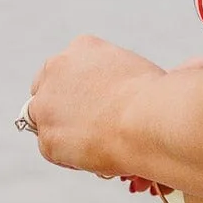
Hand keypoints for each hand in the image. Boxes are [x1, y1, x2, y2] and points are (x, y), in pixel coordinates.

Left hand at [29, 35, 162, 176]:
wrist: (149, 120)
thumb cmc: (158, 97)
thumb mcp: (139, 69)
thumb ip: (125, 74)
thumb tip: (157, 78)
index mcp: (83, 46)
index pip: (70, 67)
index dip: (82, 88)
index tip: (97, 103)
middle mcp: (57, 68)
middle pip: (47, 89)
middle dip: (61, 105)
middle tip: (87, 124)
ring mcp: (46, 104)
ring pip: (45, 120)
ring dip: (64, 130)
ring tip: (96, 142)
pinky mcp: (47, 137)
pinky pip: (54, 149)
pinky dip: (71, 156)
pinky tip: (96, 154)